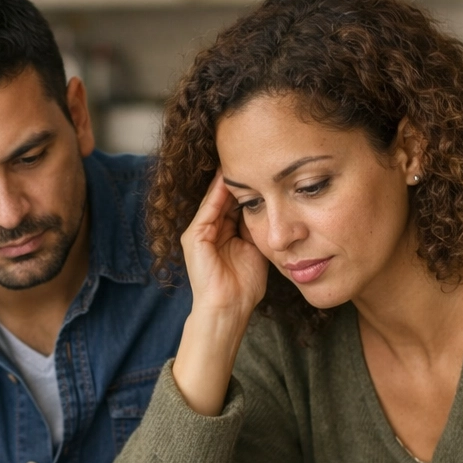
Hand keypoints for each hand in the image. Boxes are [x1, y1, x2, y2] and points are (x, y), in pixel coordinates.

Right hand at [180, 173, 268, 324]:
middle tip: (251, 155)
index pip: (235, 204)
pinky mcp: (193, 237)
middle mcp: (209, 230)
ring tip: (240, 158)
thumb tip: (269, 207)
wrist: (230, 308)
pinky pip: (209, 209)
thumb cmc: (245, 286)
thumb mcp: (256, 249)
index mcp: (224, 234)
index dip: (248, 187)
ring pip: (215, 199)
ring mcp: (199, 233)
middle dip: (237, 179)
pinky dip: (218, 192)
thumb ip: (257, 228)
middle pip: (224, 198)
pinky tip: (230, 176)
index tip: (262, 168)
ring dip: (227, 180)